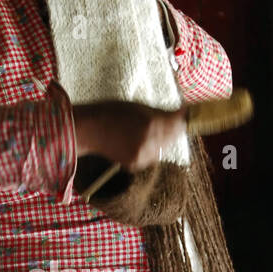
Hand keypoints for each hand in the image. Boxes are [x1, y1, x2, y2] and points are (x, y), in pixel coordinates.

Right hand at [72, 101, 187, 171]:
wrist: (90, 129)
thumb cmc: (112, 112)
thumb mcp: (140, 106)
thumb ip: (161, 113)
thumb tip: (182, 113)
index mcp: (152, 125)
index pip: (178, 124)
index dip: (182, 118)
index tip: (183, 113)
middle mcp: (149, 143)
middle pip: (173, 137)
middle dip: (171, 129)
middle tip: (162, 120)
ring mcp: (142, 156)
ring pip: (163, 148)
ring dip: (160, 140)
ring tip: (143, 130)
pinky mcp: (136, 164)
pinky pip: (151, 156)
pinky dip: (148, 149)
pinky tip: (136, 141)